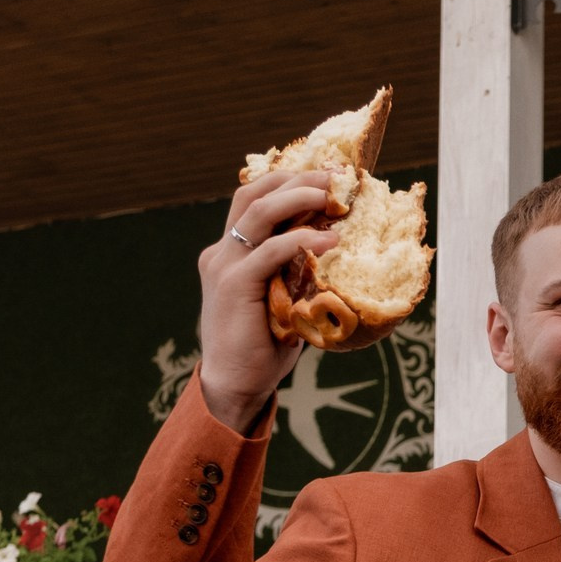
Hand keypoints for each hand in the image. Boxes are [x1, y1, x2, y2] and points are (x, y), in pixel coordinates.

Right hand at [194, 169, 341, 430]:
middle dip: (295, 179)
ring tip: (332, 196)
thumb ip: (296, 272)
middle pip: (253, 194)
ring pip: (258, 212)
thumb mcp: (283, 298)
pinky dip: (300, 240)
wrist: (236, 384)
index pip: (253, 200)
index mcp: (230, 252)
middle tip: (334, 177)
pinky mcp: (234, 284)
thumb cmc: (265, 345)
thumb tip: (338, 253)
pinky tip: (329, 240)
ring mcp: (224, 266)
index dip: (287, 182)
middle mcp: (221, 252)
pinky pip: (270, 252)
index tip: (326, 177)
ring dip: (298, 197)